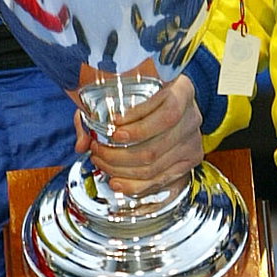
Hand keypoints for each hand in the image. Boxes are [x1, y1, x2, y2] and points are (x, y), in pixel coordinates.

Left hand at [77, 76, 202, 194]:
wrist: (172, 104)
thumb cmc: (145, 96)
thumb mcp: (124, 93)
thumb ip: (99, 111)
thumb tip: (83, 143)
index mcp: (182, 91)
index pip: (166, 111)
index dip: (137, 125)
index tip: (112, 130)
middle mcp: (192, 117)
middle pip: (156, 146)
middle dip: (119, 154)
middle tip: (98, 151)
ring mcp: (192, 141)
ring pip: (155, 166)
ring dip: (122, 169)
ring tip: (102, 163)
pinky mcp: (189, 160)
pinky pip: (161, 180)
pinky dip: (135, 185)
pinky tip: (117, 181)